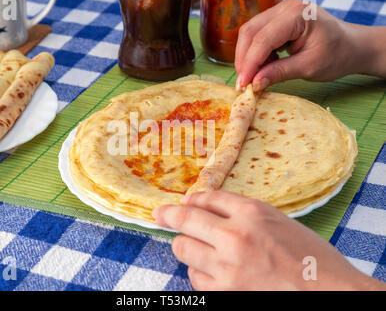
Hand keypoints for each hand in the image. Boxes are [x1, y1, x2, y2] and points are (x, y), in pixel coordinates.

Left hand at [153, 191, 385, 289]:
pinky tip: (211, 269)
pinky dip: (199, 271)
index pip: (209, 198)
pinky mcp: (226, 292)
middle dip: (169, 216)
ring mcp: (228, 267)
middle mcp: (236, 236)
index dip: (191, 199)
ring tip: (193, 245)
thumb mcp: (280, 221)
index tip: (180, 202)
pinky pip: (196, 278)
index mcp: (253, 213)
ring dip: (185, 245)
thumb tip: (205, 206)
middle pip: (186, 220)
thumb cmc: (312, 257)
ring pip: (183, 249)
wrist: (330, 293)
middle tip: (161, 215)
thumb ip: (244, 212)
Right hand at [235, 0, 385, 90]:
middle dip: (244, 59)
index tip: (243, 85)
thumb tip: (254, 83)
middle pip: (250, 32)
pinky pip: (258, 34)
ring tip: (255, 76)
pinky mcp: (278, 19)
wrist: (352, 47)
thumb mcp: (308, 68)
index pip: (263, 39)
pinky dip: (256, 53)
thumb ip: (279, 73)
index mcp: (297, 15)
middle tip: (243, 84)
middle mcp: (286, 7)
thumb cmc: (337, 55)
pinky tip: (264, 66)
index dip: (249, 64)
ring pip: (250, 33)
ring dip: (248, 57)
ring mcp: (281, 11)